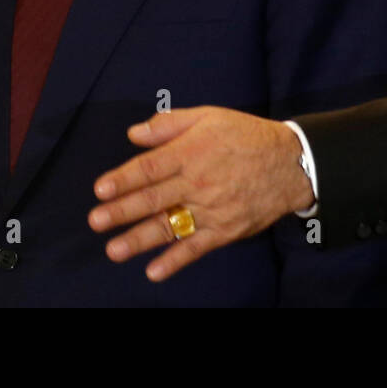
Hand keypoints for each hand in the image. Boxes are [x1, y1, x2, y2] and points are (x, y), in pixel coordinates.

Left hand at [89, 106, 312, 281]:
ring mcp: (212, 209)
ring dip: (139, 240)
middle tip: (95, 221)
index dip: (123, 178)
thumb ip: (169, 124)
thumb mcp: (208, 116)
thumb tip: (134, 134)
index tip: (100, 189)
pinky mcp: (226, 230)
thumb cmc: (245, 136)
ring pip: (170, 226)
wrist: (291, 163)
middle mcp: (198, 182)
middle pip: (154, 198)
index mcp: (191, 152)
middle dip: (122, 211)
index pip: (150, 168)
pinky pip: (196, 248)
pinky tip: (154, 271)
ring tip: (113, 250)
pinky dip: (175, 261)